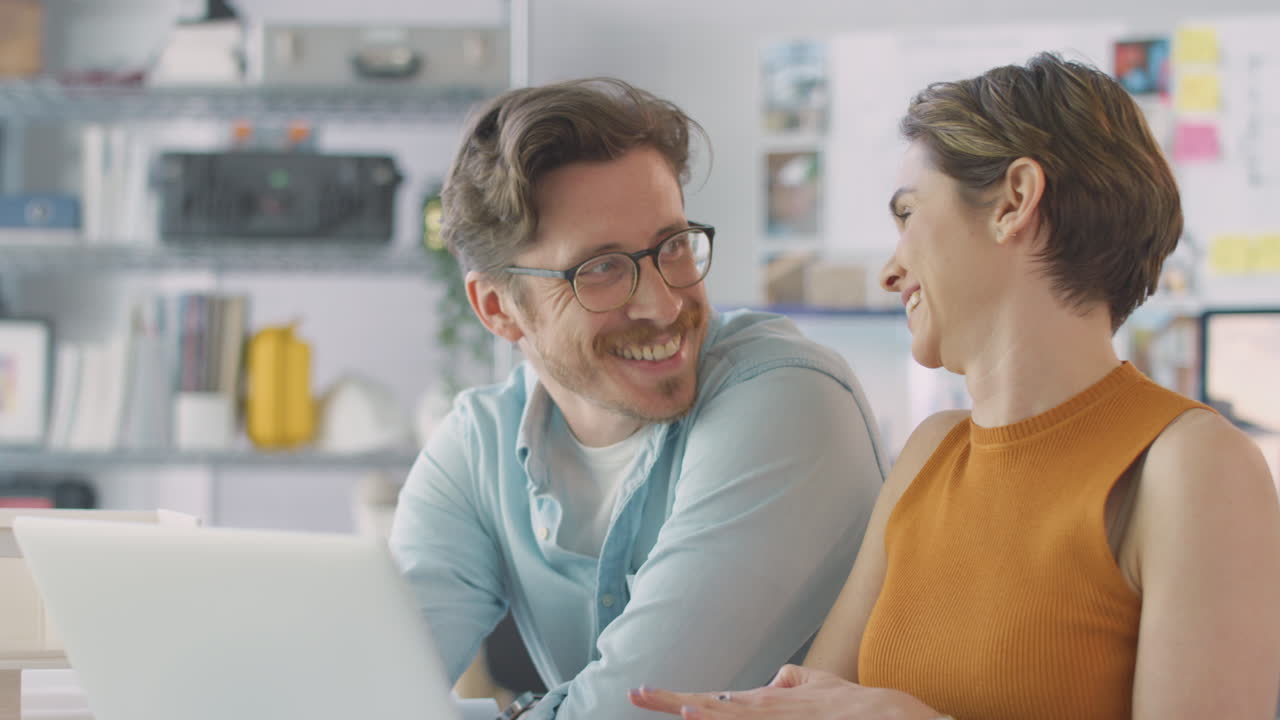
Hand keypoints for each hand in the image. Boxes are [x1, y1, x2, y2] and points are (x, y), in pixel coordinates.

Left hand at [628, 665, 943, 719]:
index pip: (712, 699)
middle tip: (636, 695)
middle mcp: (765, 714)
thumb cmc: (855, 705)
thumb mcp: (820, 684)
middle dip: (671, 704)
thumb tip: (774, 679)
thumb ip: (794, 679)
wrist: (889, 719)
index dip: (675, 699)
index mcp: (766, 702)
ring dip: (701, 717)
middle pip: (709, 709)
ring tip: (670, 707)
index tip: (644, 694)